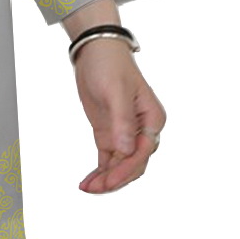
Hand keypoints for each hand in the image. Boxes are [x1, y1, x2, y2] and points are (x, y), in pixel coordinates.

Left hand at [72, 38, 164, 193]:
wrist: (95, 50)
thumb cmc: (110, 65)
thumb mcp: (115, 91)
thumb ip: (121, 121)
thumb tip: (126, 150)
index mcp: (152, 120)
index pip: (142, 153)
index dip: (125, 170)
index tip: (108, 181)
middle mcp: (142, 130)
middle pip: (133, 164)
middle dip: (115, 179)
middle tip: (94, 189)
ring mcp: (125, 132)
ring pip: (120, 164)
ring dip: (106, 178)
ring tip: (87, 188)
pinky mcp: (110, 132)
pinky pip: (109, 158)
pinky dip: (100, 170)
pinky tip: (90, 181)